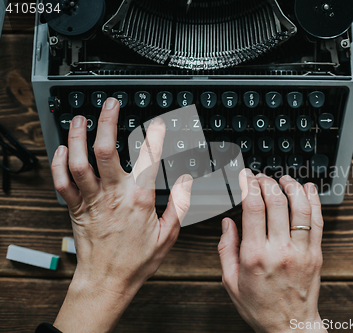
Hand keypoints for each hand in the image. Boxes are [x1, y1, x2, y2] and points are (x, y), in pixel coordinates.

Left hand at [50, 97, 192, 332]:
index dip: (154, 136)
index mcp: (139, 199)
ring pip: (79, 162)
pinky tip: (62, 149)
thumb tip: (185, 181)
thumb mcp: (168, 235)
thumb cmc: (136, 260)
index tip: (157, 123)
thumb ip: (180, 205)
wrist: (107, 280)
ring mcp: (91, 200)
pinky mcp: (76, 208)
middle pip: (105, 151)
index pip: (148, 159)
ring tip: (81, 119)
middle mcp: (113, 195)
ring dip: (77, 137)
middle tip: (110, 105)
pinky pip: (62, 182)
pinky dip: (59, 163)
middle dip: (107, 123)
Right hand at [218, 171, 325, 332]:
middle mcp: (280, 250)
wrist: (290, 327)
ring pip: (300, 207)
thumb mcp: (231, 282)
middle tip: (260, 177)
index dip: (248, 185)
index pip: (253, 208)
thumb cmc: (260, 307)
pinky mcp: (316, 253)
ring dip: (291, 186)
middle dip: (267, 182)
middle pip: (276, 202)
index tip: (245, 176)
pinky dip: (313, 200)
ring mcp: (301, 251)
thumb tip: (228, 222)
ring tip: (283, 179)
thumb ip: (226, 249)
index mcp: (255, 256)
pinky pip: (318, 221)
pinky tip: (306, 189)